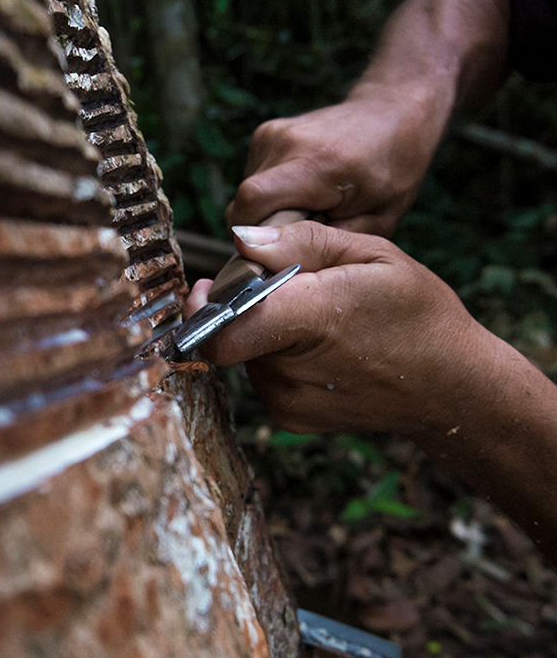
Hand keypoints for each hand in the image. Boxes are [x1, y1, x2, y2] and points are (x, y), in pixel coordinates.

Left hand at [183, 221, 486, 436]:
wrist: (453, 390)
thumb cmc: (418, 316)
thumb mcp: (373, 255)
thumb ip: (301, 243)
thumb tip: (242, 240)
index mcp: (308, 321)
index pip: (221, 329)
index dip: (204, 305)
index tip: (210, 284)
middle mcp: (288, 371)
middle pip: (231, 329)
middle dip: (245, 304)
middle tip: (288, 290)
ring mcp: (287, 401)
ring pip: (245, 350)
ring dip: (264, 329)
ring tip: (316, 320)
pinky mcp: (290, 417)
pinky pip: (261, 373)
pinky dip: (277, 354)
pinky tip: (320, 348)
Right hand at [226, 84, 444, 237]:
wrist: (392, 112)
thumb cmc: (392, 167)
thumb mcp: (378, 219)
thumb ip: (328, 243)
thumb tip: (284, 265)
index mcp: (319, 164)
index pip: (254, 203)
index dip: (252, 238)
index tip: (272, 258)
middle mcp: (287, 143)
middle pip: (245, 204)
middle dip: (264, 231)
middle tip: (301, 234)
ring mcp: (272, 134)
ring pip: (246, 195)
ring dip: (268, 212)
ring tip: (308, 206)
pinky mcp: (264, 134)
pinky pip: (253, 180)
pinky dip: (271, 194)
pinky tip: (302, 189)